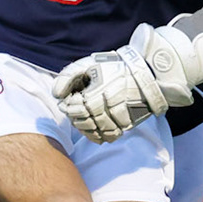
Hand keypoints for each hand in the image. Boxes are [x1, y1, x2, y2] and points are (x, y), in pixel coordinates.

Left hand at [51, 26, 190, 142]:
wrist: (146, 74)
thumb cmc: (115, 66)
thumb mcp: (88, 64)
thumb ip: (68, 76)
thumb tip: (56, 95)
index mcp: (93, 98)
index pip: (71, 109)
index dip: (67, 104)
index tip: (70, 97)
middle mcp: (104, 112)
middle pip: (80, 122)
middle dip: (74, 116)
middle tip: (77, 106)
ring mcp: (115, 121)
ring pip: (92, 132)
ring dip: (84, 127)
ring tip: (84, 117)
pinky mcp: (125, 126)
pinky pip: (107, 137)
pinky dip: (98, 136)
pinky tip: (95, 129)